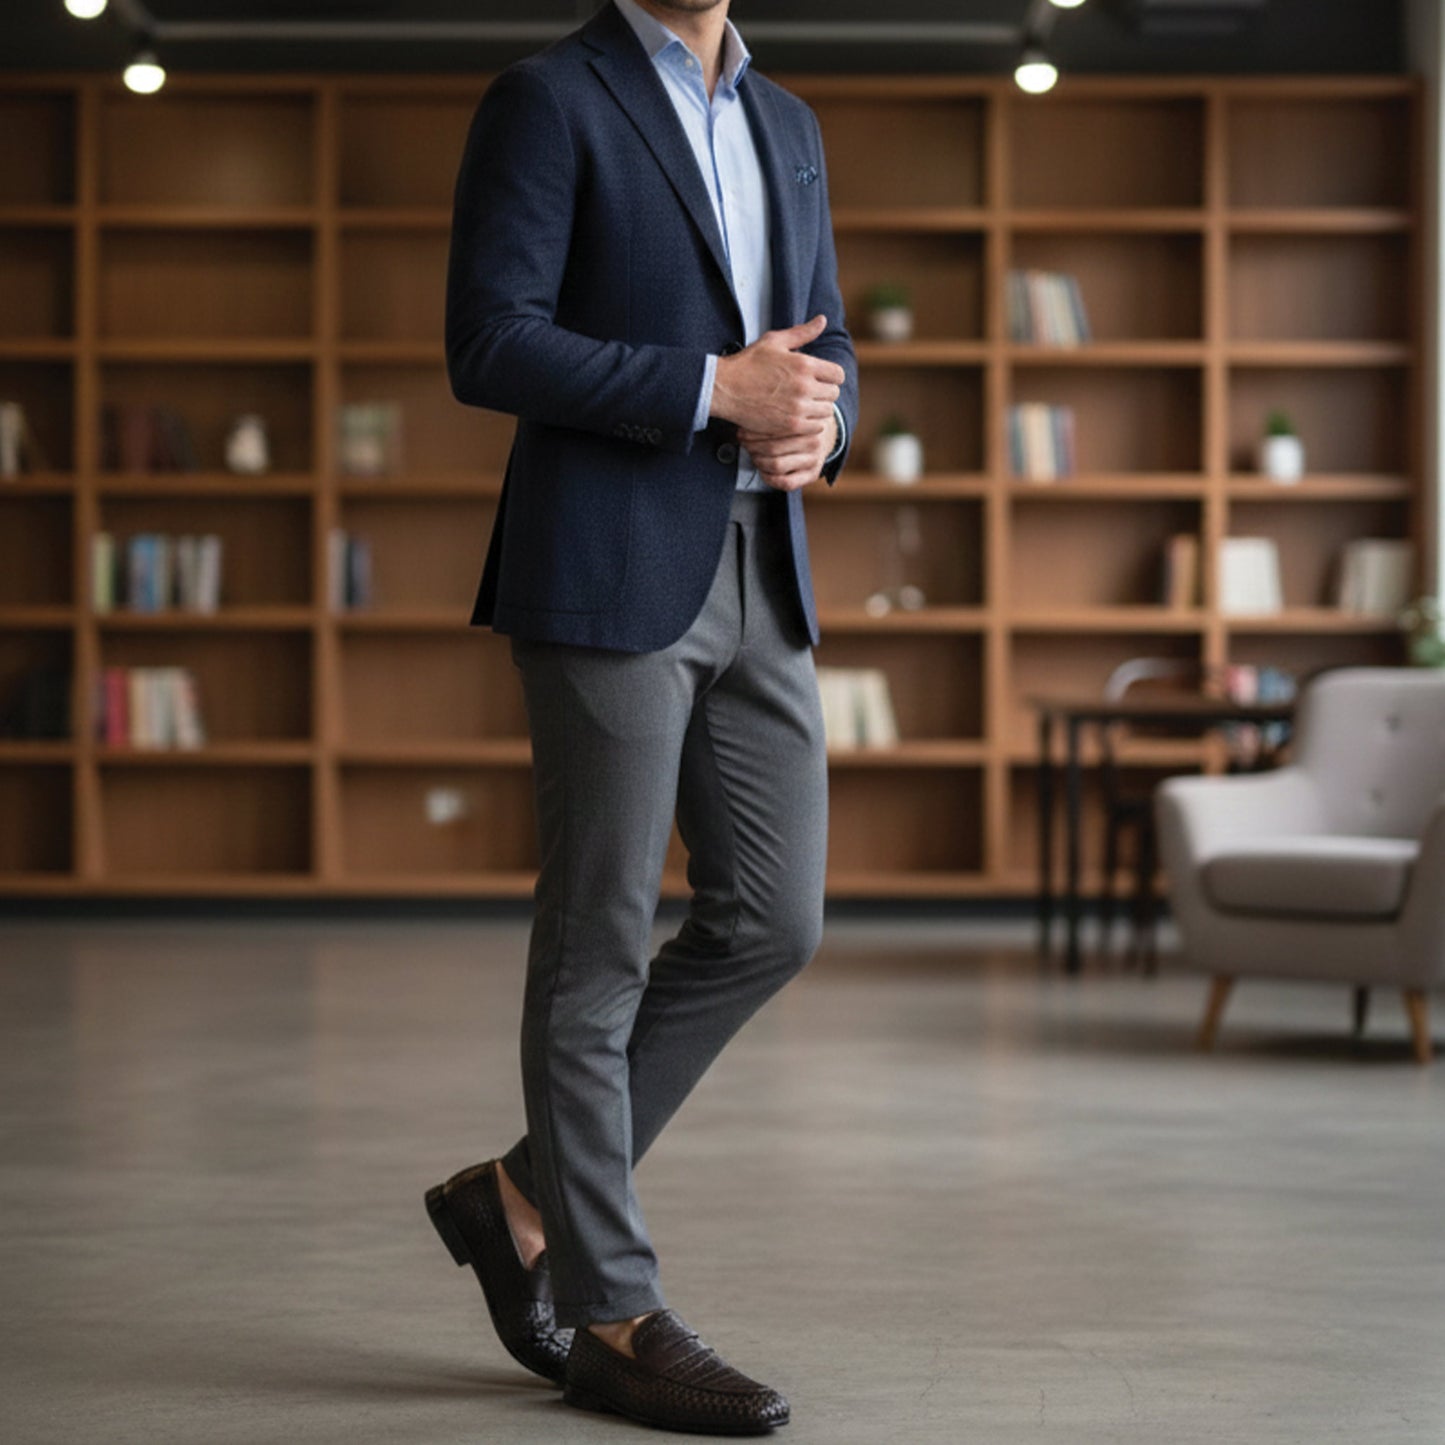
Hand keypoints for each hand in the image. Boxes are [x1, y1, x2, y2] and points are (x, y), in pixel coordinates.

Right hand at [710, 315, 843, 436]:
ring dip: (818, 408)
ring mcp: (798, 408)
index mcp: (804, 364)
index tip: (821, 378)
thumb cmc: (748, 363)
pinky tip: (798, 417)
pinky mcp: (790, 425)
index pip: (838, 374)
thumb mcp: (774, 341)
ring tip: (804, 405)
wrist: (725, 389)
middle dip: (825, 391)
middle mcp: (805, 386)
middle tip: (811, 392)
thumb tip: (822, 320)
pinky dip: (810, 423)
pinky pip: (815, 427)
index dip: (831, 375)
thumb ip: (802, 332)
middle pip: (833, 393)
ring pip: (826, 411)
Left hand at [738, 420, 834, 492]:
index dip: (752, 432)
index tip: (741, 430)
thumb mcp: (792, 408)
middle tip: (743, 442)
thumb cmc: (799, 419)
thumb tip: (745, 412)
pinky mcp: (813, 474)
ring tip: (752, 453)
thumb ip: (774, 411)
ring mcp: (814, 459)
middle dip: (752, 446)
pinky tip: (763, 470)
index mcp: (808, 422)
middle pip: (772, 448)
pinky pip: (786, 482)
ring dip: (758, 461)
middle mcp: (813, 442)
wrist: (825, 432)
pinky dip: (769, 478)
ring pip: (777, 465)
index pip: (773, 429)